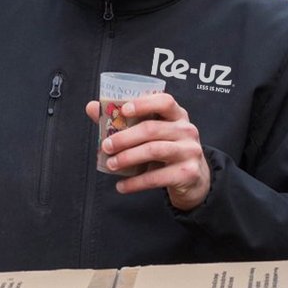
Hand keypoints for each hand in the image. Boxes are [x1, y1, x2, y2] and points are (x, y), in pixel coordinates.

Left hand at [86, 93, 210, 211]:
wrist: (195, 178)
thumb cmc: (168, 149)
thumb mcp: (153, 133)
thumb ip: (125, 121)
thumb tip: (92, 108)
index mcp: (177, 115)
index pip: (164, 101)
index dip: (143, 104)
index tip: (124, 110)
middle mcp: (187, 130)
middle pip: (152, 129)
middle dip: (125, 137)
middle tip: (106, 146)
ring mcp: (189, 151)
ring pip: (154, 150)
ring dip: (128, 158)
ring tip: (111, 164)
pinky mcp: (187, 173)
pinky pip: (157, 177)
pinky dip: (136, 183)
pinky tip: (121, 186)